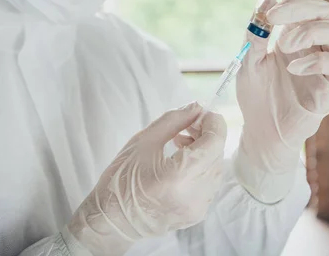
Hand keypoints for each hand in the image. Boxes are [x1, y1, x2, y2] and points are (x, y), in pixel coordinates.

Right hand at [67, 103, 226, 255]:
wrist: (111, 221)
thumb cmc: (121, 179)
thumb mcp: (143, 141)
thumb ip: (173, 121)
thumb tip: (196, 107)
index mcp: (180, 175)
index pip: (214, 142)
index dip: (213, 123)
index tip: (201, 113)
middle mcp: (195, 194)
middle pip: (217, 155)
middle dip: (208, 135)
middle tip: (188, 124)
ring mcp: (198, 208)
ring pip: (216, 170)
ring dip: (205, 152)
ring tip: (182, 143)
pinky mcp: (196, 215)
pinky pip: (210, 185)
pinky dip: (202, 169)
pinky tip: (183, 162)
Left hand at [233, 0, 328, 203]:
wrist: (260, 131)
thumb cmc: (256, 94)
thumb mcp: (248, 59)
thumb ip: (256, 31)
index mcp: (294, 32)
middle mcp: (314, 44)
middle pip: (324, 9)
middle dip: (301, 5)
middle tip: (276, 15)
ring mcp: (326, 65)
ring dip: (311, 31)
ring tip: (286, 45)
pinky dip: (317, 61)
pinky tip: (293, 67)